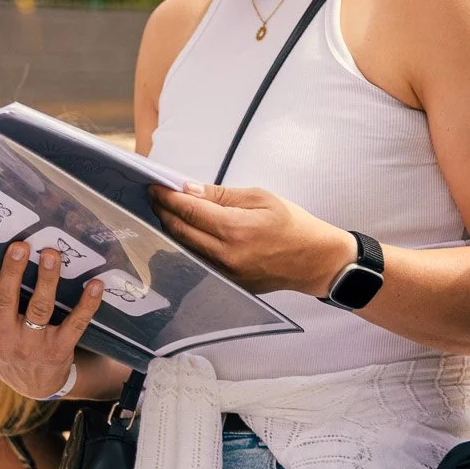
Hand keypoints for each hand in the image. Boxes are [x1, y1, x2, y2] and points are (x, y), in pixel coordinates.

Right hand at [0, 243, 103, 399]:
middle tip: (20, 245)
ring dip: (47, 280)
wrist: (33, 384)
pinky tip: (96, 284)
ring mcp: (33, 343)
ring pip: (40, 308)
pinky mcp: (61, 347)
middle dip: (12, 273)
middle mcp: (4, 337)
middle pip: (5, 302)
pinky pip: (76, 323)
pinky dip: (87, 304)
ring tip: (52, 253)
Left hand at [151, 182, 355, 296]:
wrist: (315, 260)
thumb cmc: (292, 224)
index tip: (154, 187)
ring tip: (166, 211)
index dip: (168, 197)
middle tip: (155, 197)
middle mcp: (227, 254)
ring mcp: (226, 272)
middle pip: (181, 231)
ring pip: (186, 248)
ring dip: (172, 228)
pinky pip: (200, 260)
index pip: (189, 210)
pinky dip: (188, 244)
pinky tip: (185, 231)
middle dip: (164, 211)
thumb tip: (189, 190)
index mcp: (236, 228)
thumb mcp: (260, 198)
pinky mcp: (229, 282)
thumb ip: (221, 195)